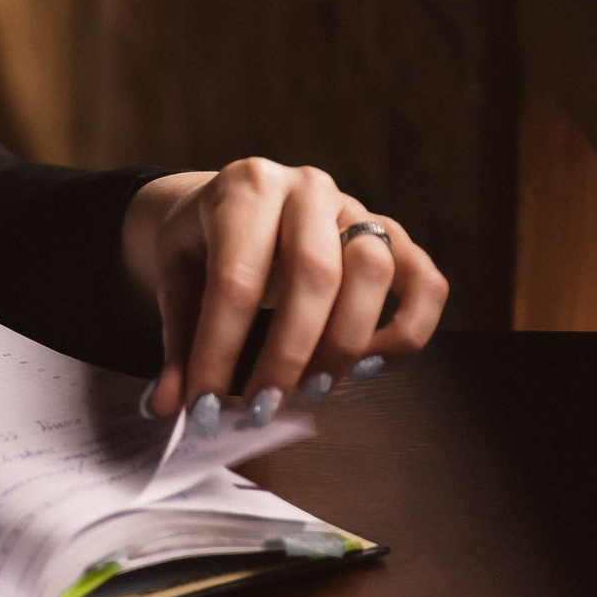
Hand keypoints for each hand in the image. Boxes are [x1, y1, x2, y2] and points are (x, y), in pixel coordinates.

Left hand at [122, 158, 447, 427]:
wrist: (229, 204)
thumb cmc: (203, 243)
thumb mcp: (175, 277)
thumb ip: (178, 342)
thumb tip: (171, 407)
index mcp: (246, 187)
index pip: (236, 277)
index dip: (220, 349)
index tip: (205, 406)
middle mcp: (307, 188)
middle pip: (314, 273)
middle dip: (287, 354)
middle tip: (263, 408)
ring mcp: (356, 208)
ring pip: (373, 272)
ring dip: (344, 345)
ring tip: (310, 392)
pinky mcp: (392, 236)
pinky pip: (425, 282)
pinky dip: (407, 331)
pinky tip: (368, 366)